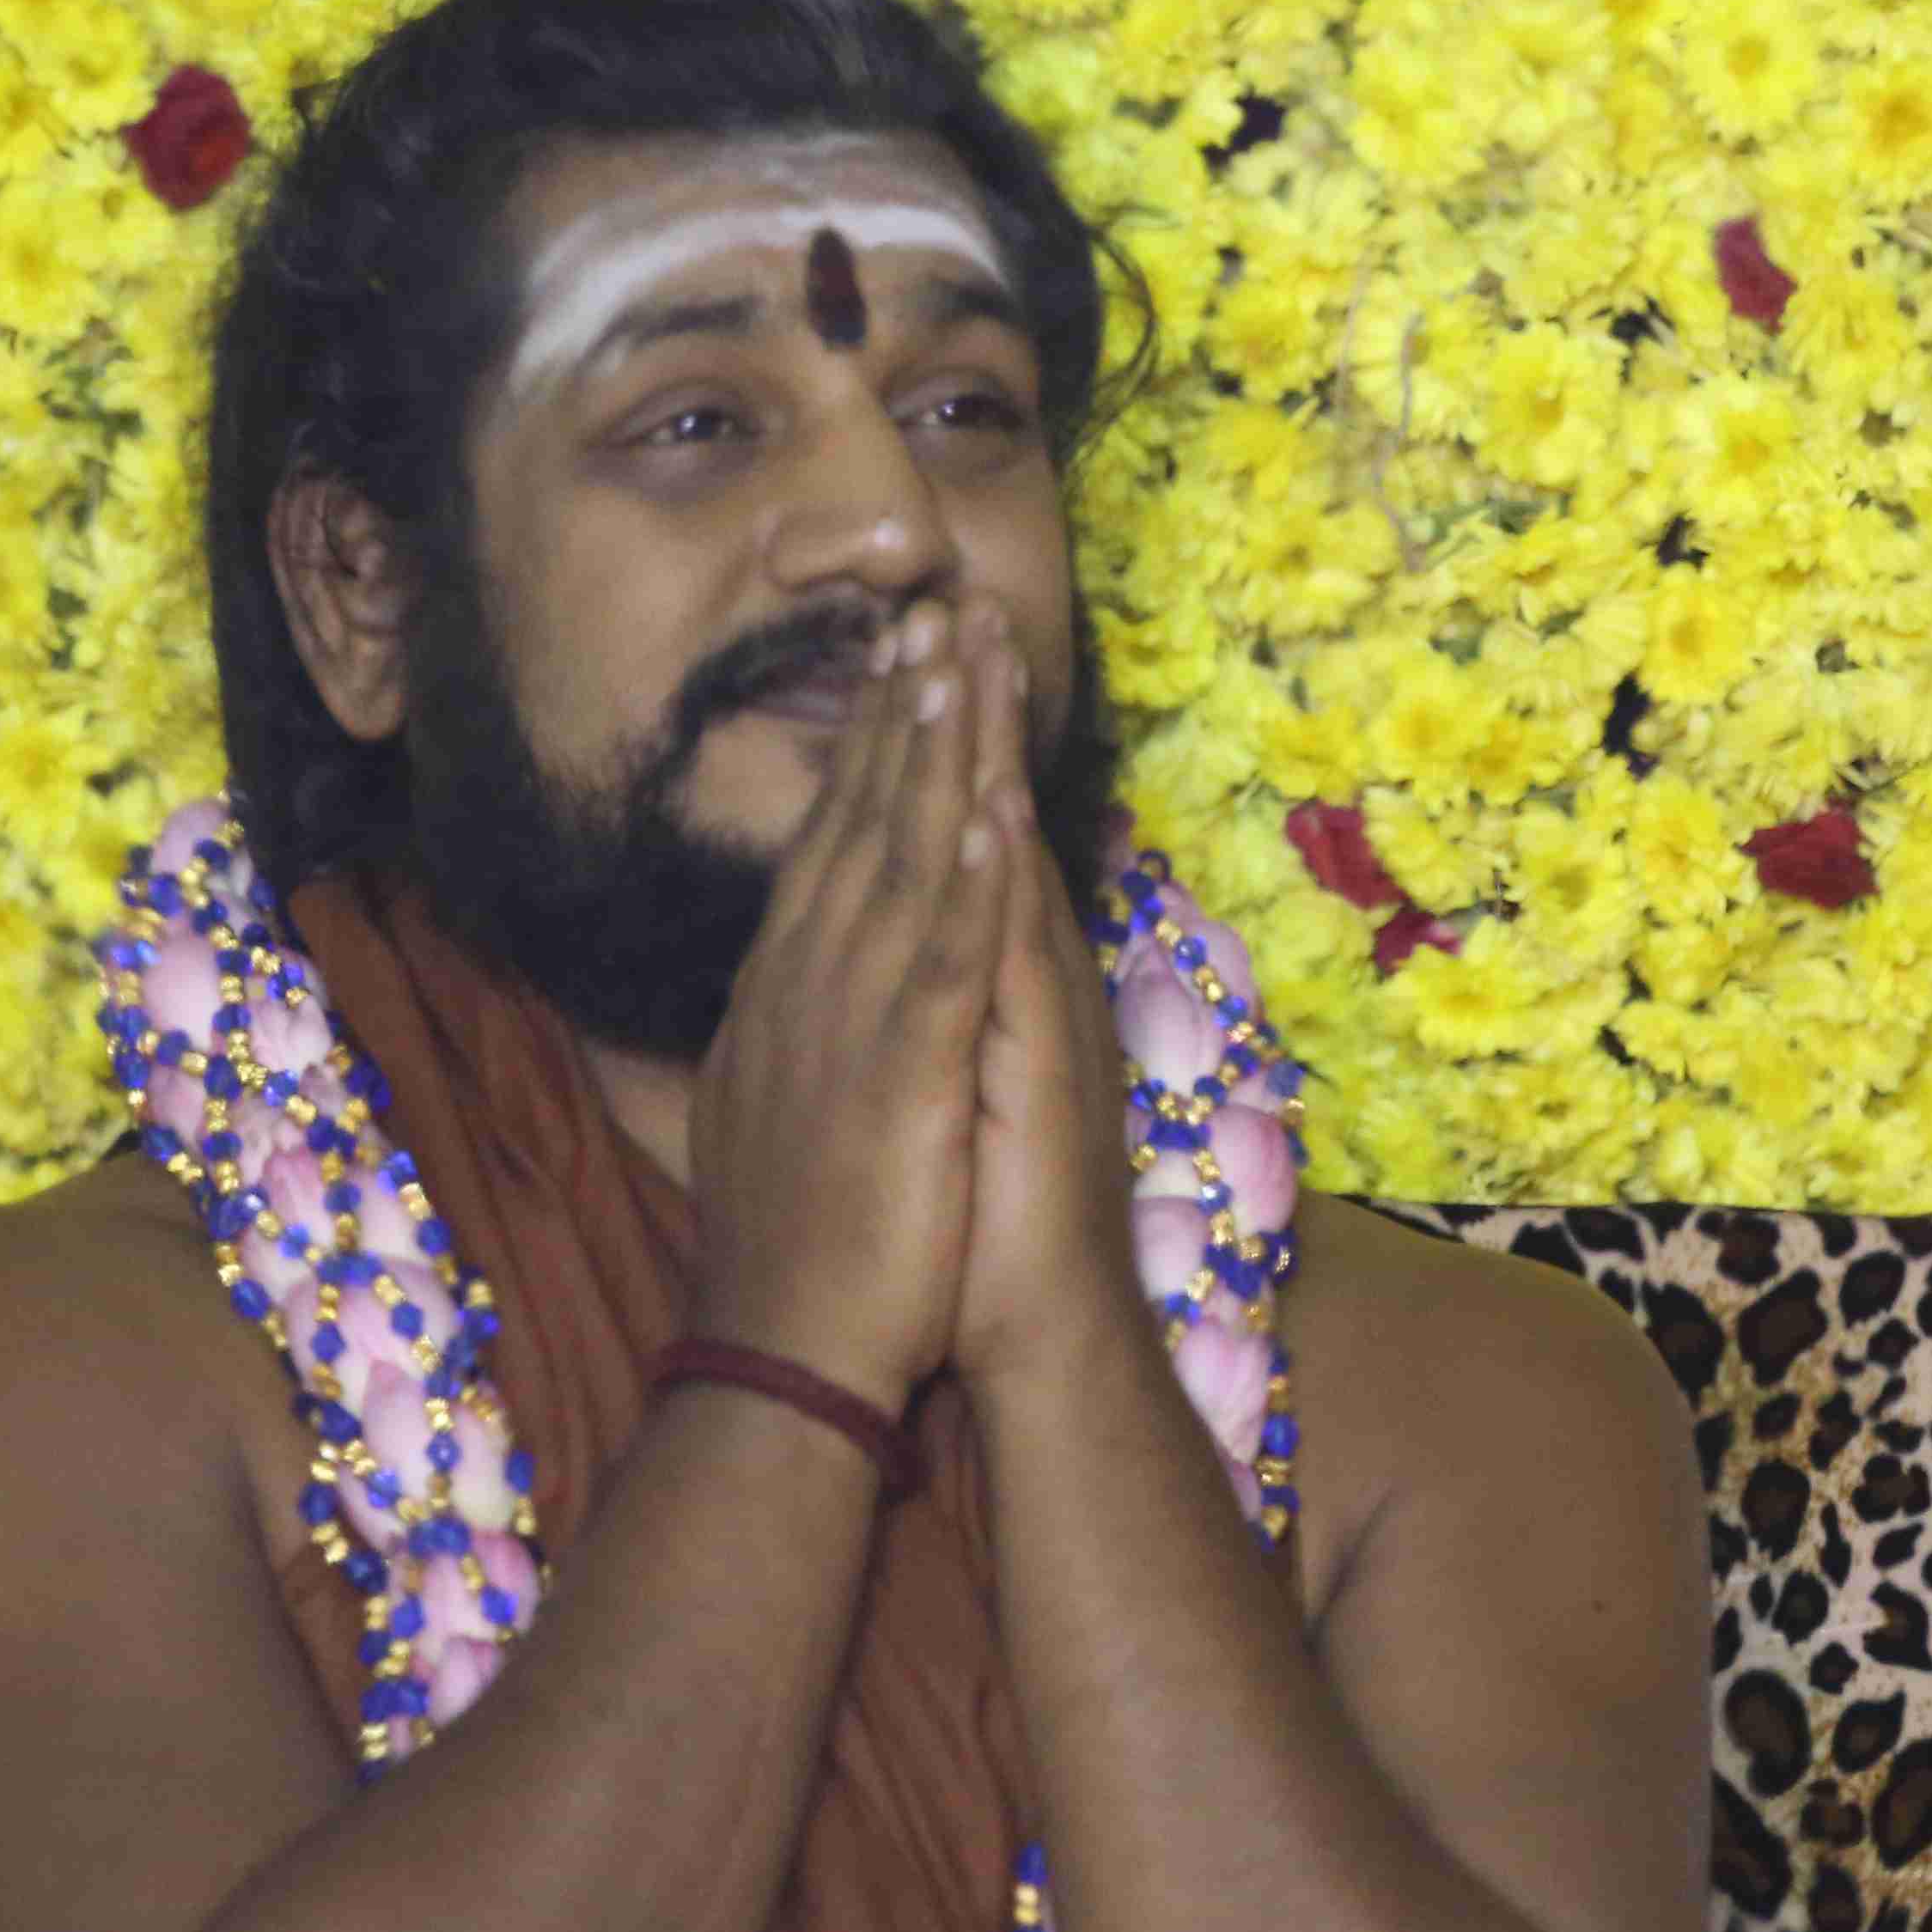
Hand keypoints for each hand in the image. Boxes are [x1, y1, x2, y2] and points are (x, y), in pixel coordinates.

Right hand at [680, 596, 1017, 1408]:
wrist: (786, 1357)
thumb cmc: (794, 1253)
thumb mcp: (771, 1114)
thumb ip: (783, 1037)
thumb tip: (784, 992)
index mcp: (786, 993)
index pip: (830, 841)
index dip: (868, 744)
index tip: (897, 658)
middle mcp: (809, 986)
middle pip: (861, 821)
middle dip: (902, 710)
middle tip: (929, 602)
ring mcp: (853, 1024)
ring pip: (901, 862)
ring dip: (933, 755)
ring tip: (960, 656)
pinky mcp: (903, 1076)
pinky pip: (941, 961)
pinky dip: (966, 882)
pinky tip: (988, 809)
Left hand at [953, 621, 1150, 1402]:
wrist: (1035, 1336)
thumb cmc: (972, 1237)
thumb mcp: (935, 1101)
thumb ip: (927, 1020)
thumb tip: (896, 961)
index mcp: (975, 988)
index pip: (951, 843)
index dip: (932, 747)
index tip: (913, 651)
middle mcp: (1015, 983)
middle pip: (983, 821)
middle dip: (962, 709)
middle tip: (948, 595)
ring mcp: (1031, 1015)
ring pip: (1002, 857)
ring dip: (986, 750)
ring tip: (973, 647)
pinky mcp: (1031, 1063)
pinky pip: (1010, 952)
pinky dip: (997, 873)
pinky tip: (990, 798)